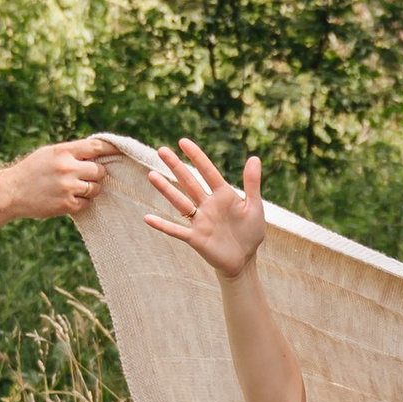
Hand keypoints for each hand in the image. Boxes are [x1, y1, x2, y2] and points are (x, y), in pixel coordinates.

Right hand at [4, 139, 112, 224]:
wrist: (12, 192)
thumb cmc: (32, 170)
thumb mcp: (49, 153)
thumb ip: (71, 152)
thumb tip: (98, 151)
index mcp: (63, 151)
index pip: (96, 147)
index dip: (112, 149)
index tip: (121, 152)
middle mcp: (66, 168)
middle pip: (99, 171)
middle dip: (97, 174)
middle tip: (87, 176)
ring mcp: (67, 187)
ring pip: (95, 188)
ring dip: (90, 189)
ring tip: (75, 188)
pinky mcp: (66, 204)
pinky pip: (87, 203)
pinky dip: (82, 202)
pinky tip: (69, 198)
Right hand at [146, 139, 268, 277]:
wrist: (245, 259)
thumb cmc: (251, 232)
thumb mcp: (255, 206)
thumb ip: (252, 183)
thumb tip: (254, 157)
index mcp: (223, 195)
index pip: (207, 171)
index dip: (196, 156)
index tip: (183, 141)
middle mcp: (207, 204)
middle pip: (189, 182)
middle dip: (176, 166)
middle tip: (161, 150)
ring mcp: (200, 221)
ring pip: (180, 202)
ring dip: (166, 190)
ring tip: (151, 175)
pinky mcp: (195, 238)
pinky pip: (176, 230)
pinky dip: (163, 225)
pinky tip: (147, 218)